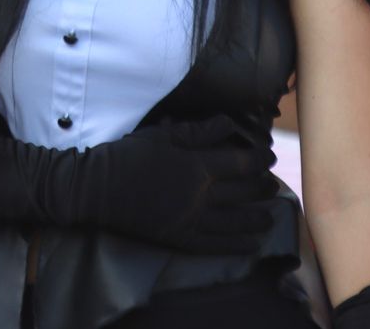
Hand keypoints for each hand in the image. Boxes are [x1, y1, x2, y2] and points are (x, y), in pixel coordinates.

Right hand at [77, 117, 279, 253]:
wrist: (98, 189)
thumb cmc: (130, 155)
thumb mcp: (164, 136)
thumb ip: (199, 131)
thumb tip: (229, 124)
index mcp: (196, 166)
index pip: (239, 163)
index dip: (258, 160)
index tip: (267, 157)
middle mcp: (199, 196)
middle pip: (242, 193)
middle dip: (261, 188)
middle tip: (272, 185)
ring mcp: (190, 220)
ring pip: (234, 222)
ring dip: (256, 218)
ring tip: (269, 216)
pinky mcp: (179, 239)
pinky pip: (215, 245)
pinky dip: (237, 245)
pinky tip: (251, 244)